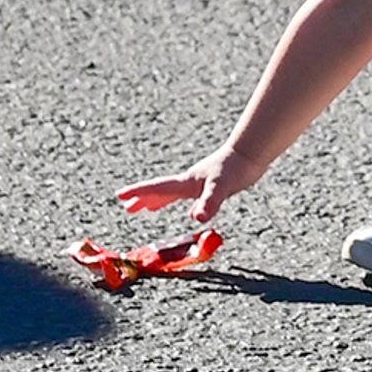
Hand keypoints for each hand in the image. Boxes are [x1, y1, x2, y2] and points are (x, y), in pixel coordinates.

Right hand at [117, 159, 239, 226]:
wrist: (251, 153)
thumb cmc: (236, 168)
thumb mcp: (222, 187)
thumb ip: (209, 202)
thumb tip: (196, 218)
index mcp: (186, 182)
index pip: (157, 188)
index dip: (138, 192)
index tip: (119, 195)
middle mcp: (189, 182)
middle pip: (160, 191)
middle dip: (142, 198)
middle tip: (125, 206)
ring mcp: (199, 182)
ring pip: (172, 193)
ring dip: (156, 200)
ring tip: (144, 207)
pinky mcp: (210, 184)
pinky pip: (188, 196)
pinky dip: (182, 203)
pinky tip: (189, 209)